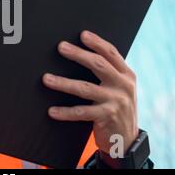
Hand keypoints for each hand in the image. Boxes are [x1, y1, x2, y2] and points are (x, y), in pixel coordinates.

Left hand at [42, 30, 138, 153]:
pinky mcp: (107, 117)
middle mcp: (123, 86)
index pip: (111, 53)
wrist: (128, 140)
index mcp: (126, 75)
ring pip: (85, 88)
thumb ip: (109, 73)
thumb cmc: (117, 108)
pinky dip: (65, 112)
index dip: (97, 42)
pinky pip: (81, 112)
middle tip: (61, 47)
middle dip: (78, 54)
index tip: (82, 34)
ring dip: (63, 83)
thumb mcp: (120, 88)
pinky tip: (52, 111)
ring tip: (46, 79)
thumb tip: (82, 54)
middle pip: (98, 65)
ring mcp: (115, 101)